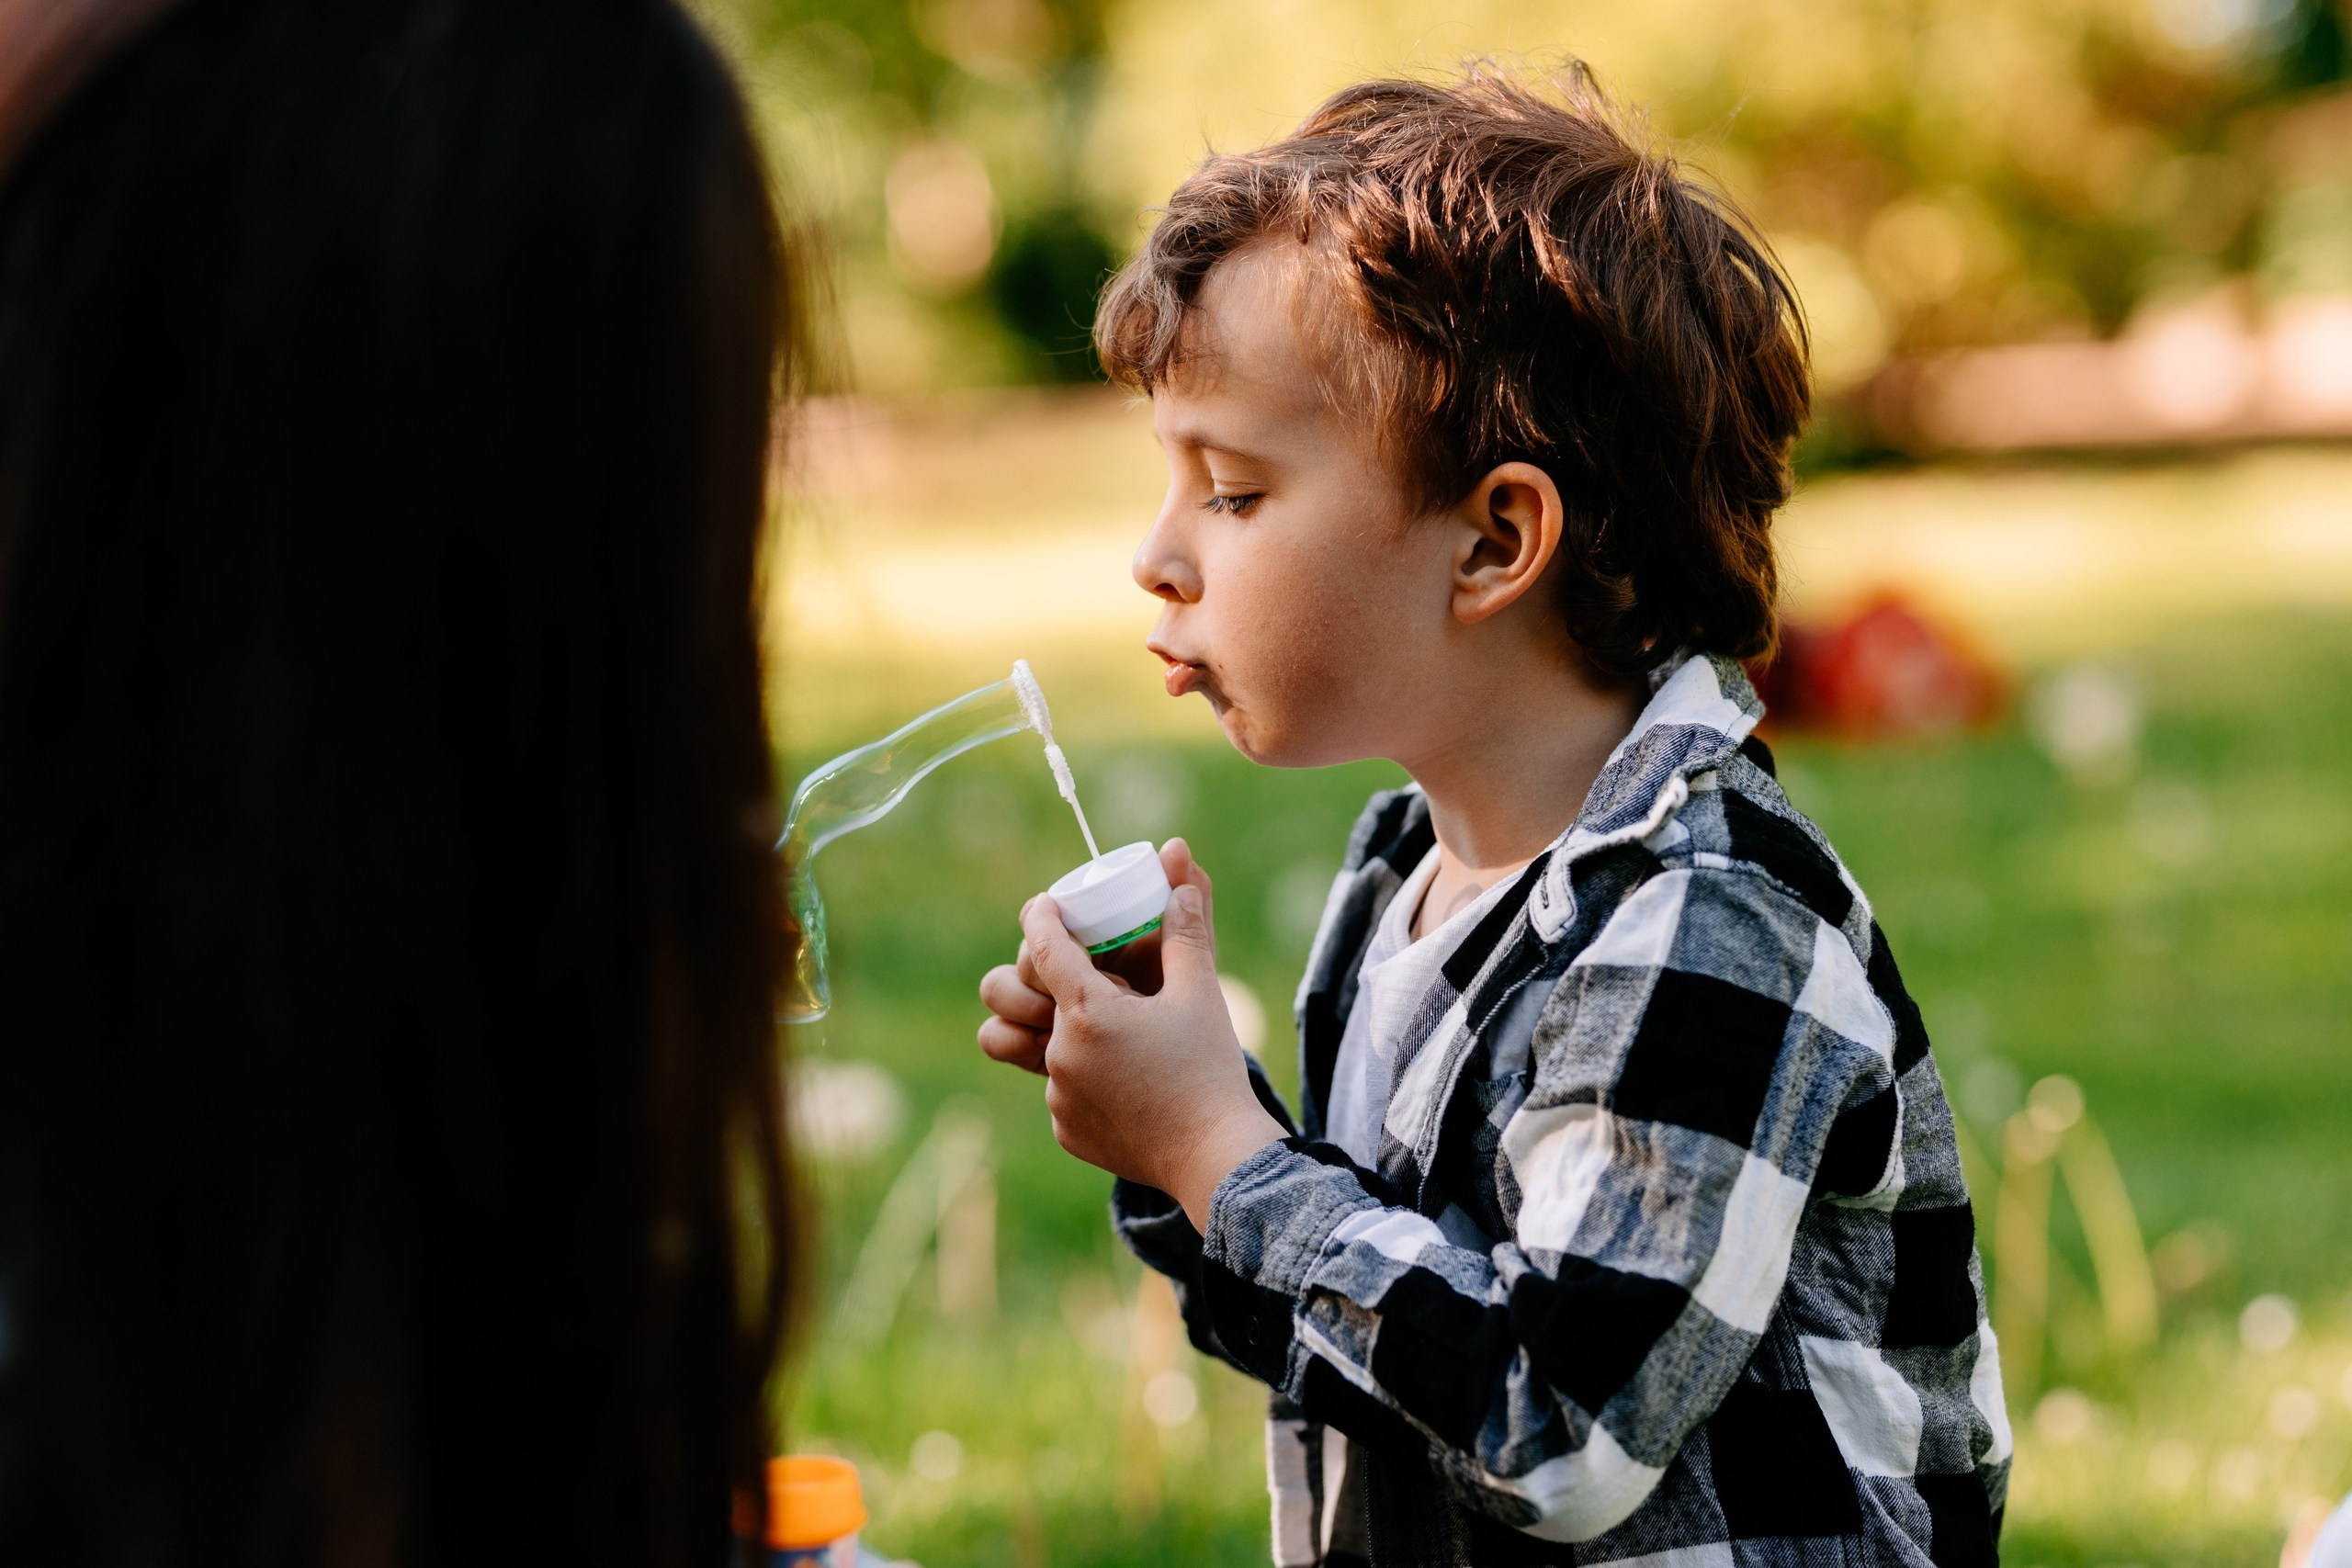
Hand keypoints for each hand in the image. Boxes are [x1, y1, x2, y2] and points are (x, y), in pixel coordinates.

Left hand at [1011, 838, 1286, 1229]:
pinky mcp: (1066, 1130)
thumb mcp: (1201, 993)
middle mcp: (1059, 1053)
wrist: (1216, 1158)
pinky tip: (1124, 1082)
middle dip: (1046, 981)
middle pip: (1028, 996)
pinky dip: (1084, 1080)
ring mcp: (1057, 1096)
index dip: (1041, 916)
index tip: (1046, 904)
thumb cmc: (1210, 1069)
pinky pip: (1061, 1091)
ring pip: (1043, 1047)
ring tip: (1113, 1038)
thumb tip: (1181, 873)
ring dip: (1068, 1035)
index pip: (1044, 945)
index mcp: (1087, 1011)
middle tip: (1091, 981)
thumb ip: (1185, 930)